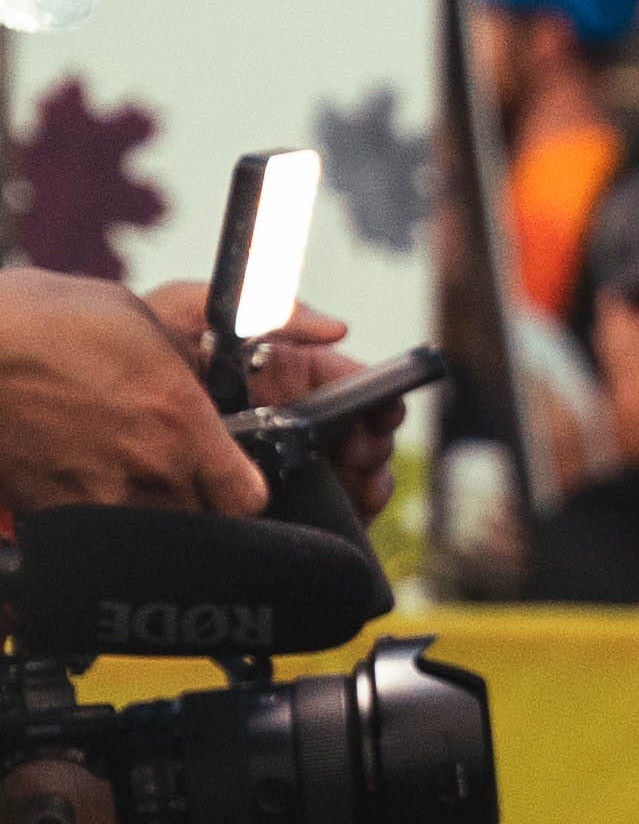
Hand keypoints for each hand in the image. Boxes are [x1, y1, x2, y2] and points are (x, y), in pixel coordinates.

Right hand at [0, 269, 264, 514]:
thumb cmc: (43, 322)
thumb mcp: (138, 322)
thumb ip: (184, 364)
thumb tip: (204, 376)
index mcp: (181, 420)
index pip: (247, 496)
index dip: (241, 490)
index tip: (231, 477)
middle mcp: (149, 470)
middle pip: (202, 524)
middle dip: (196, 502)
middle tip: (174, 473)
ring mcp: (99, 499)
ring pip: (152, 538)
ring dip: (150, 516)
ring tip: (125, 480)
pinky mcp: (51, 515)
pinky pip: (94, 538)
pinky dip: (96, 525)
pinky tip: (83, 487)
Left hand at [148, 289, 408, 519]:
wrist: (70, 412)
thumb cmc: (125, 354)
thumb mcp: (189, 310)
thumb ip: (264, 308)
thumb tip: (337, 328)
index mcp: (280, 373)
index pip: (344, 383)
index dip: (373, 397)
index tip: (383, 411)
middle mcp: (285, 418)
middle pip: (354, 434)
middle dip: (371, 445)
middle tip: (364, 454)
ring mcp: (274, 463)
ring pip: (343, 477)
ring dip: (362, 483)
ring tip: (357, 488)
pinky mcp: (256, 504)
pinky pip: (314, 513)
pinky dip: (337, 516)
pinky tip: (338, 514)